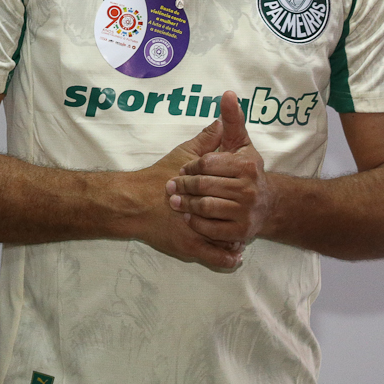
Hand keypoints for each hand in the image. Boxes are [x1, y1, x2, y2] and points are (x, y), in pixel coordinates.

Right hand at [120, 115, 244, 272]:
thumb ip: (205, 141)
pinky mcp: (191, 251)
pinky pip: (217, 260)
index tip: (250, 192)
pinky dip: (228, 259)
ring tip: (242, 237)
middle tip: (250, 215)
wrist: (132, 202)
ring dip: (237, 240)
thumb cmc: (157, 177)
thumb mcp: (182, 155)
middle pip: (236, 218)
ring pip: (230, 241)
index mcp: (209, 188)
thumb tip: (221, 123)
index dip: (244, 191)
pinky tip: (233, 256)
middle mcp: (208, 213)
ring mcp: (200, 234)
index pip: (236, 191)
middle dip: (244, 217)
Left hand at [167, 91, 271, 245]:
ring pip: (205, 207)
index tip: (183, 169)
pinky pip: (211, 229)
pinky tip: (189, 216)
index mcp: (246, 166)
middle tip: (171, 187)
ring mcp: (246, 213)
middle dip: (183, 185)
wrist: (269, 206)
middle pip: (203, 185)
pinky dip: (196, 223)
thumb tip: (227, 94)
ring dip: (186, 204)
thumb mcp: (241, 145)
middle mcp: (249, 189)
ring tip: (175, 202)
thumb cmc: (247, 171)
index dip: (190, 166)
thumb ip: (232, 121)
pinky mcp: (241, 233)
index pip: (206, 163)